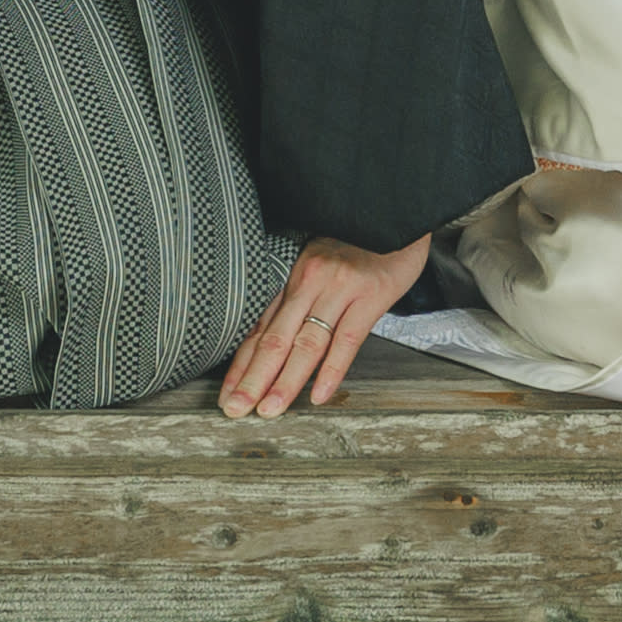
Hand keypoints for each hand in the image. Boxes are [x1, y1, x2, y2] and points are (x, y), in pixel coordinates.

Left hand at [217, 233, 425, 418]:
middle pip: (276, 339)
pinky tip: (318, 394)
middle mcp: (311, 282)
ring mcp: (340, 289)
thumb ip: (302, 297)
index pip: (261, 329)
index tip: (226, 394)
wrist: (395, 211)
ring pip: (306, 343)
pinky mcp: (370, 295)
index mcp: (296, 278)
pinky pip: (347, 339)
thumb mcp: (324, 261)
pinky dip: (331, 370)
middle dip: (252, 378)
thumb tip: (276, 336)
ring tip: (269, 410)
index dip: (242, 364)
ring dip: (285, 381)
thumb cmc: (362, 240)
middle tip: (233, 409)